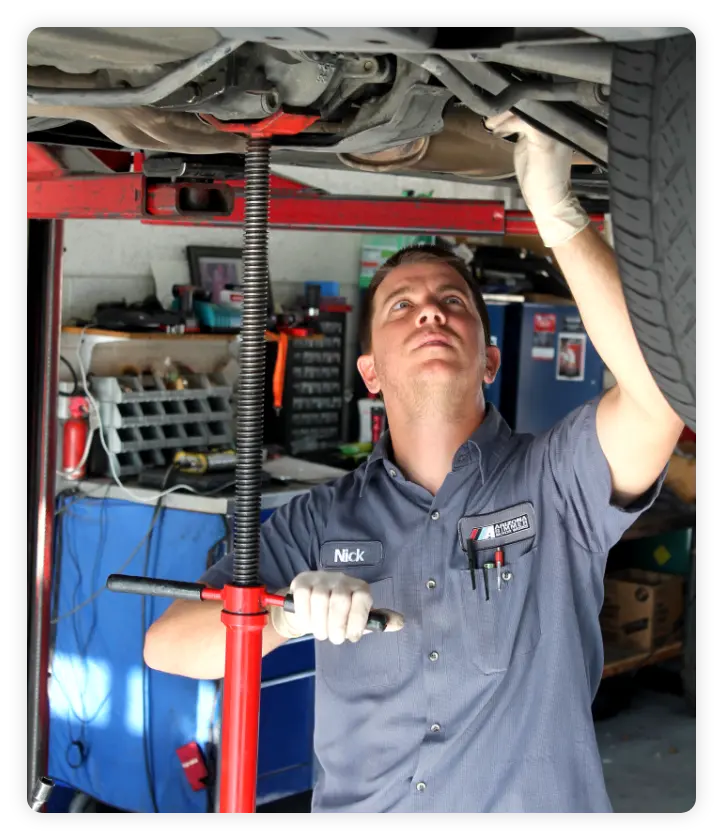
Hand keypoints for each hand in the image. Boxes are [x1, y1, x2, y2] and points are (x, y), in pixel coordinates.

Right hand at [270, 571, 404, 644]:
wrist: (310, 605)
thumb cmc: (339, 614)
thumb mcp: (359, 619)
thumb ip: (376, 621)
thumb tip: (400, 623)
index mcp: (359, 588)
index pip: (363, 599)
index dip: (358, 621)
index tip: (352, 636)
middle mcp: (341, 579)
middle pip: (340, 601)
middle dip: (337, 626)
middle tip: (335, 638)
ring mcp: (321, 578)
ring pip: (320, 600)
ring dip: (320, 624)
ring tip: (322, 633)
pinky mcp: (302, 580)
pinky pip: (303, 598)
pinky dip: (305, 616)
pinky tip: (309, 622)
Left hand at [485, 111, 588, 247]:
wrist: (550, 200)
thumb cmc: (540, 178)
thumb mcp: (528, 146)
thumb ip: (523, 130)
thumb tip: (509, 118)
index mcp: (556, 123)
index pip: (537, 104)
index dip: (516, 104)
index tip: (498, 112)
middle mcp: (559, 123)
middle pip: (533, 102)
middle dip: (508, 107)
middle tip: (491, 117)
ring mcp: (554, 130)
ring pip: (527, 108)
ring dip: (505, 115)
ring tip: (492, 124)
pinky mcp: (545, 139)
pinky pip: (525, 121)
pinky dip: (509, 124)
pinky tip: (499, 132)